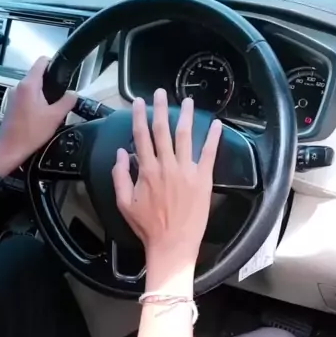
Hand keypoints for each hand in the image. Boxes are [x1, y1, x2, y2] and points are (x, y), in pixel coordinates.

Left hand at [0, 57, 76, 175]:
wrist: (10, 149)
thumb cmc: (32, 132)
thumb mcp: (55, 117)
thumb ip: (67, 102)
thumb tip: (73, 93)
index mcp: (29, 84)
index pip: (41, 61)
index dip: (54, 63)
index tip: (63, 73)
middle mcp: (19, 86)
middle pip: (37, 75)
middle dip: (50, 83)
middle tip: (62, 96)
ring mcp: (13, 96)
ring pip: (32, 87)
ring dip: (43, 94)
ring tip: (53, 108)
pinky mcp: (11, 105)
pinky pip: (26, 97)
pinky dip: (35, 101)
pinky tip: (41, 115)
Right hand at [112, 89, 221, 264]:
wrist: (172, 244)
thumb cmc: (148, 227)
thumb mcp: (124, 204)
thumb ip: (120, 176)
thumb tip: (121, 154)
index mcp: (146, 171)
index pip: (141, 137)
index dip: (139, 117)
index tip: (139, 102)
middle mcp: (166, 166)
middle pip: (162, 130)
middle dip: (161, 109)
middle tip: (161, 92)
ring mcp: (186, 171)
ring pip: (185, 136)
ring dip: (185, 116)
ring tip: (187, 100)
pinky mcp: (203, 179)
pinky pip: (209, 153)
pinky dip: (212, 137)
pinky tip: (216, 124)